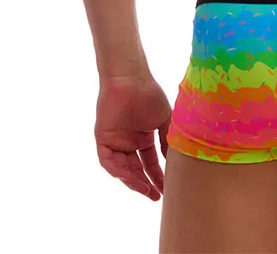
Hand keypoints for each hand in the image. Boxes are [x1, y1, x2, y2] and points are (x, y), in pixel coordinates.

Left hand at [95, 74, 171, 200]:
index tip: (166, 188)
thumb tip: (174, 162)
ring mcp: (116, 140)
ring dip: (133, 180)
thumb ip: (167, 141)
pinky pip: (108, 160)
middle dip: (145, 183)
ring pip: (123, 168)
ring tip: (145, 190)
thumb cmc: (149, 95)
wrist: (130, 79)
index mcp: (144, 136)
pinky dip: (117, 170)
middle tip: (156, 196)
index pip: (150, 162)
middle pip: (137, 168)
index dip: (157, 175)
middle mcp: (129, 141)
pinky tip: (128, 176)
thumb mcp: (165, 120)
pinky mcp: (103, 138)